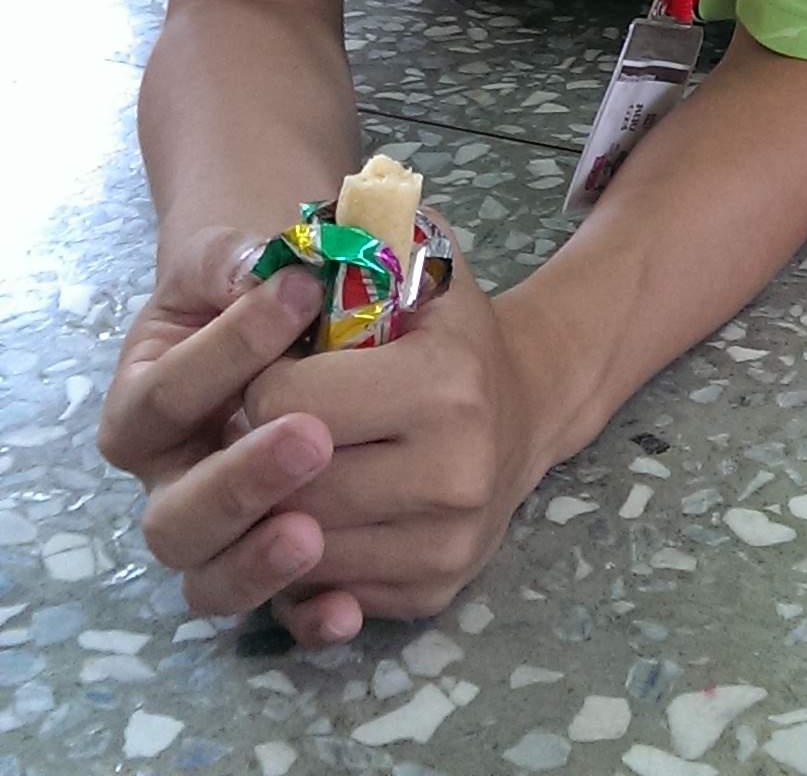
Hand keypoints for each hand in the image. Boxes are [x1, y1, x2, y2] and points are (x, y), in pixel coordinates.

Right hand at [98, 228, 341, 627]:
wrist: (316, 316)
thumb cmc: (266, 280)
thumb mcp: (241, 253)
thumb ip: (242, 261)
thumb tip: (272, 271)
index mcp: (147, 403)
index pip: (169, 394)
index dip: (230, 348)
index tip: (301, 292)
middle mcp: (172, 481)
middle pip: (176, 516)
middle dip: (240, 480)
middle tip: (310, 436)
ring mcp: (224, 534)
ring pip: (212, 577)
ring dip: (259, 559)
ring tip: (313, 531)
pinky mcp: (282, 568)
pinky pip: (282, 614)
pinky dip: (310, 617)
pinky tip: (348, 606)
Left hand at [245, 239, 538, 641]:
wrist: (529, 405)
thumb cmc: (455, 331)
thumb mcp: (424, 265)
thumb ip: (364, 235)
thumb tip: (289, 240)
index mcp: (444, 386)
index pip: (289, 403)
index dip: (262, 384)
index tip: (272, 370)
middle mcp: (453, 474)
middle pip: (290, 481)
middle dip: (256, 451)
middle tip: (258, 425)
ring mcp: (446, 543)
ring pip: (302, 543)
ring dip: (273, 508)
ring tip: (282, 464)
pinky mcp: (433, 592)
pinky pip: (329, 587)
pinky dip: (305, 555)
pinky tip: (317, 508)